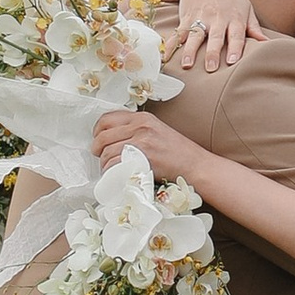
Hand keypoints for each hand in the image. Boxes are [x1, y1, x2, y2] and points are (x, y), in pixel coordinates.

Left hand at [92, 108, 206, 186]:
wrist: (197, 166)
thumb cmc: (179, 153)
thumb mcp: (157, 132)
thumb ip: (137, 131)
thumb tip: (113, 140)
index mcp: (142, 117)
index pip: (107, 118)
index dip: (97, 131)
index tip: (97, 141)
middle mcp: (140, 126)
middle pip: (103, 136)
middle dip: (97, 149)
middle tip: (100, 158)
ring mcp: (141, 141)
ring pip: (106, 152)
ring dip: (104, 164)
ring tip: (110, 170)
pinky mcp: (143, 157)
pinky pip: (115, 164)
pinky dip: (111, 173)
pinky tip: (117, 176)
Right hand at [155, 0, 265, 73]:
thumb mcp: (245, 7)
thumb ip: (254, 27)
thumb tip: (266, 43)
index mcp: (234, 18)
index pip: (236, 35)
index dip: (235, 48)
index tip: (233, 61)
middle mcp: (217, 19)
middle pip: (215, 37)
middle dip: (213, 53)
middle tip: (211, 68)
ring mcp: (200, 18)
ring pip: (195, 36)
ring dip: (190, 50)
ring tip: (187, 65)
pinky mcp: (186, 17)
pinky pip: (179, 32)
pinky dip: (172, 44)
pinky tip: (166, 56)